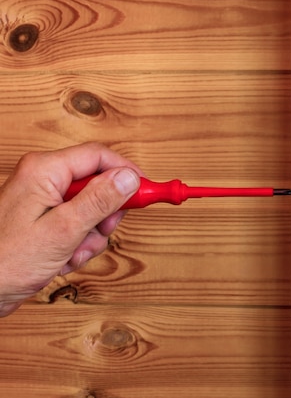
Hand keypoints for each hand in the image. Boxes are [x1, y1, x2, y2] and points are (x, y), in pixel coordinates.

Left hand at [0, 142, 141, 315]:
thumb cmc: (4, 261)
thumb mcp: (63, 230)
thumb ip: (99, 200)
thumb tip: (129, 178)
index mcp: (45, 171)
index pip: (99, 156)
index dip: (127, 173)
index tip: (149, 191)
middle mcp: (44, 180)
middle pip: (99, 184)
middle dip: (106, 214)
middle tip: (102, 230)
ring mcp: (44, 201)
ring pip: (92, 210)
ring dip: (91, 236)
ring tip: (71, 253)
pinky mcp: (45, 222)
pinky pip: (78, 227)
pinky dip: (78, 246)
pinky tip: (62, 260)